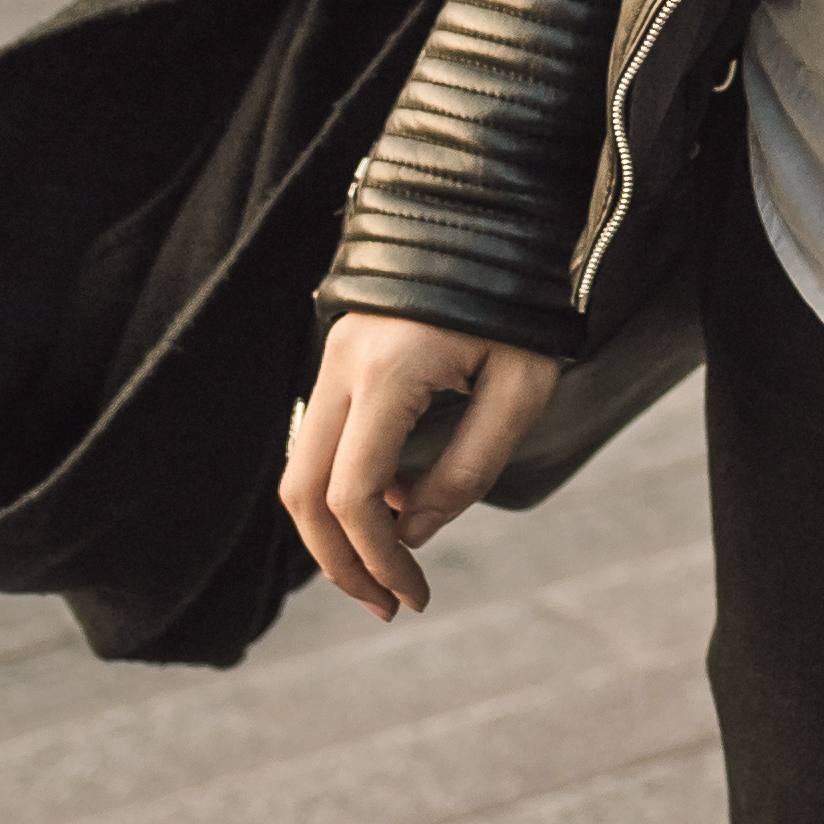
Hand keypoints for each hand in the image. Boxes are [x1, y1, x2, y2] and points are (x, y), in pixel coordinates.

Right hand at [279, 310, 561, 620]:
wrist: (489, 217)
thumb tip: (418, 534)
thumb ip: (471, 467)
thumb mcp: (521, 388)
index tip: (415, 596)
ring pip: (302, 470)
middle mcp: (342, 366)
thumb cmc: (519, 302)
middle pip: (304, 493)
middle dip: (340, 562)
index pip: (355, 494)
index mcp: (388, 373)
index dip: (378, 559)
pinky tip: (398, 512)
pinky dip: (344, 489)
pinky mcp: (339, 360)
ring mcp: (332, 360)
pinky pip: (323, 441)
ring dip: (335, 532)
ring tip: (390, 574)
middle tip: (388, 606)